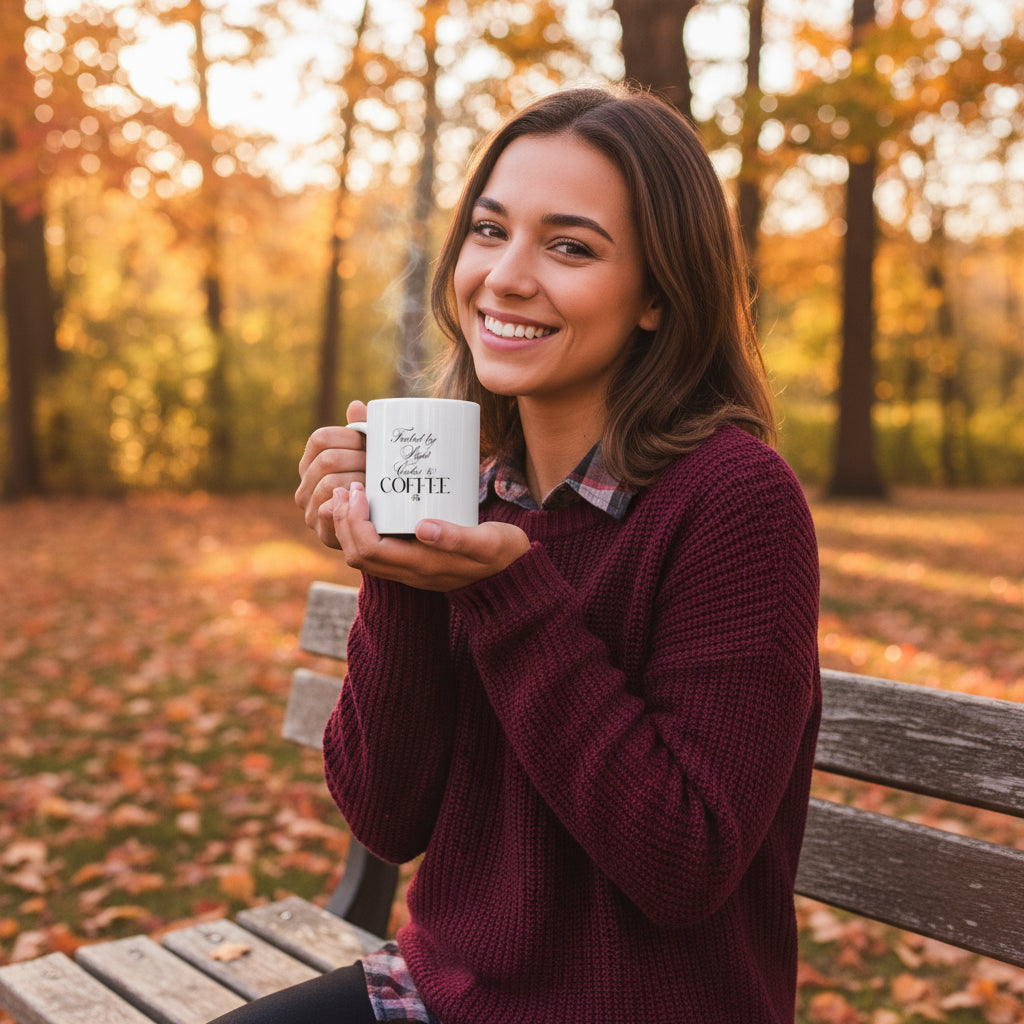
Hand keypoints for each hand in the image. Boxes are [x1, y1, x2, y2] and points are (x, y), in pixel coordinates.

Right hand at [295, 400, 367, 549]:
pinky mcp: (322, 532)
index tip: (370, 443)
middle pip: (327, 460)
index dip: (347, 437)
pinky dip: (349, 505)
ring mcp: (310, 510)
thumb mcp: (369, 459)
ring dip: (358, 481)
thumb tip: (355, 406)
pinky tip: (367, 503)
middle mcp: (305, 486)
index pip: (320, 438)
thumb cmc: (375, 490)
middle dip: (358, 460)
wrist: (383, 533)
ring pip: (330, 483)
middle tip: (381, 465)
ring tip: (379, 483)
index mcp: (312, 463)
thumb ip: (362, 433)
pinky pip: (329, 511)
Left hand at [333, 482, 530, 591]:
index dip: (354, 521)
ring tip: (350, 494)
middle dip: (343, 520)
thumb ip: (457, 537)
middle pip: (357, 554)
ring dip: (349, 525)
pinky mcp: (414, 561)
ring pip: (363, 555)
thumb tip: (422, 526)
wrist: (515, 577)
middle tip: (346, 487)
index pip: (369, 550)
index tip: (359, 490)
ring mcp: (410, 570)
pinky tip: (369, 507)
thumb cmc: (504, 554)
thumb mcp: (488, 542)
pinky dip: (362, 529)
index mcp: (422, 566)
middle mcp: (409, 573)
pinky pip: (375, 551)